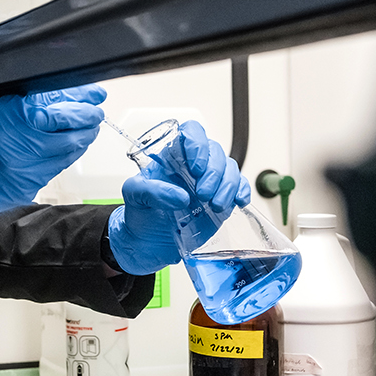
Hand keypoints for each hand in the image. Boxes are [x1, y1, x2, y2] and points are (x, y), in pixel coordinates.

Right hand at [0, 85, 105, 226]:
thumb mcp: (4, 109)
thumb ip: (36, 100)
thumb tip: (72, 95)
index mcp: (14, 119)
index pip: (62, 111)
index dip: (83, 105)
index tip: (95, 99)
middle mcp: (22, 145)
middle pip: (72, 134)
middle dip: (88, 124)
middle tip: (94, 115)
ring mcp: (27, 170)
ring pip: (69, 154)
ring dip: (81, 140)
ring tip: (84, 130)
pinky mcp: (30, 187)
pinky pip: (57, 170)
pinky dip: (65, 157)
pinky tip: (65, 149)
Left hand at [106, 120, 248, 274]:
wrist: (148, 242)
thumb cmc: (140, 213)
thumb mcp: (134, 196)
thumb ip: (151, 191)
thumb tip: (180, 196)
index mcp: (172, 155)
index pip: (191, 133)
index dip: (198, 145)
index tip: (196, 168)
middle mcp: (194, 163)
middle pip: (215, 151)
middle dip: (214, 173)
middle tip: (202, 194)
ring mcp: (210, 179)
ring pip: (230, 167)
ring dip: (227, 185)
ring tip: (215, 205)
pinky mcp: (222, 196)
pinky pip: (240, 185)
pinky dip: (242, 191)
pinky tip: (237, 202)